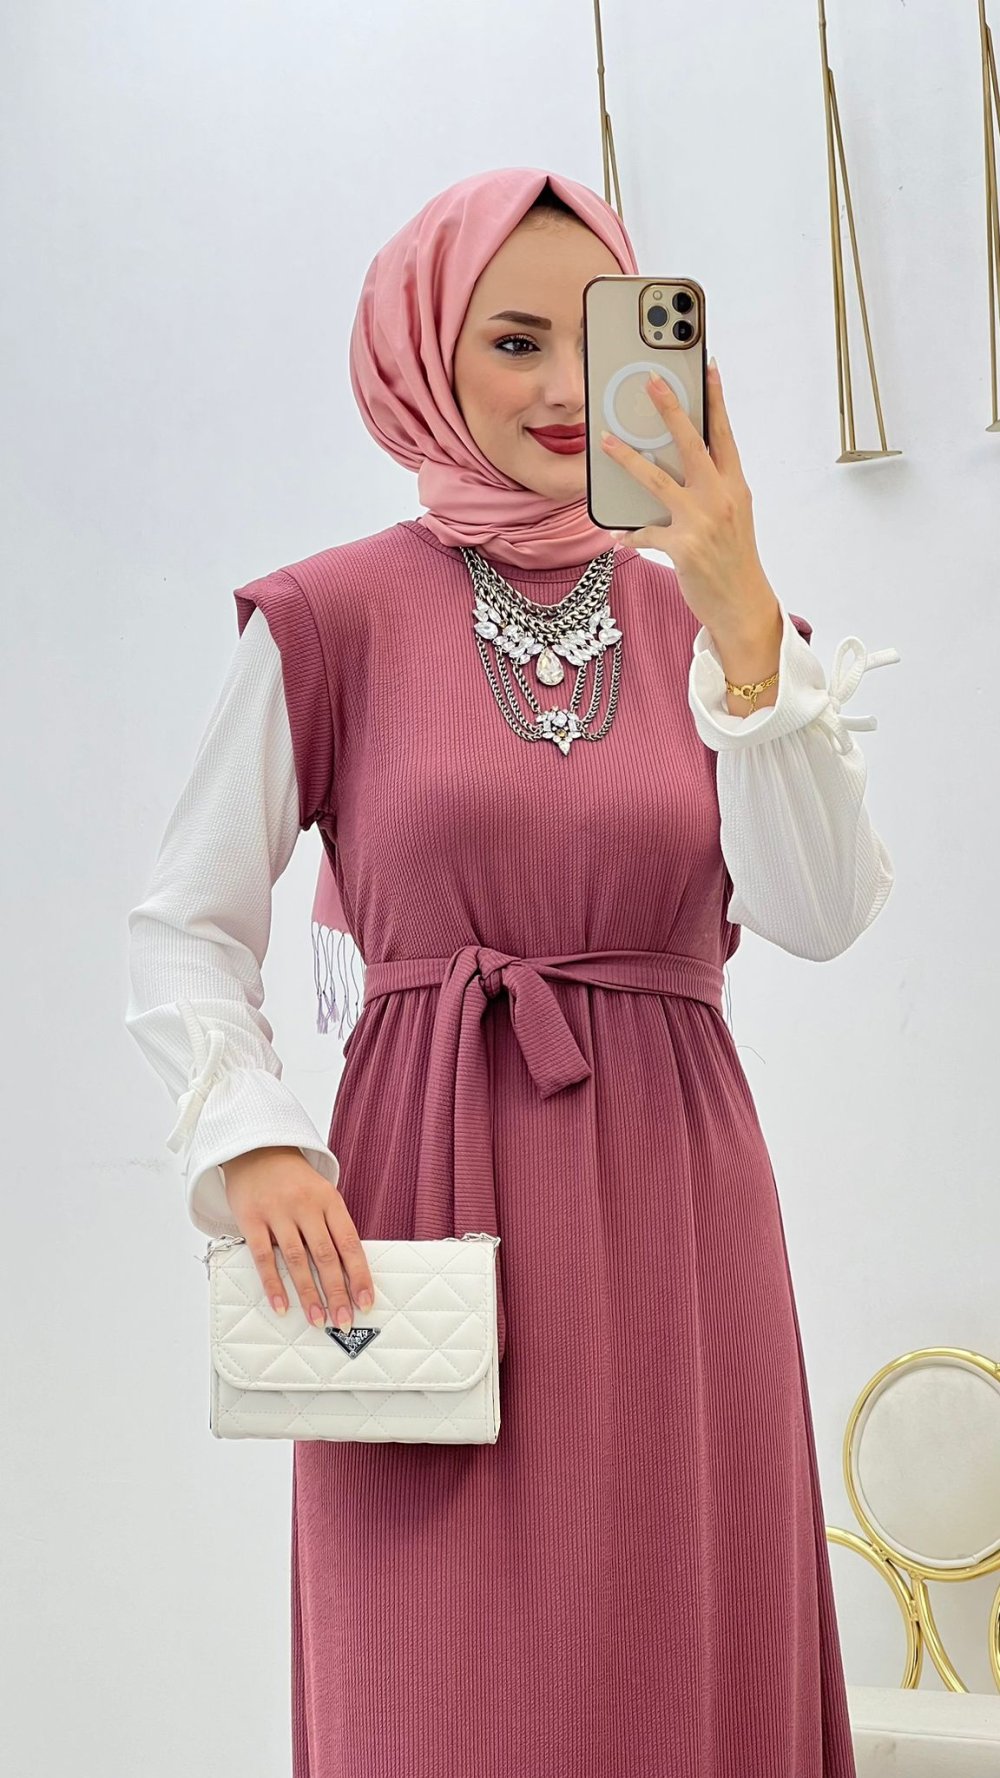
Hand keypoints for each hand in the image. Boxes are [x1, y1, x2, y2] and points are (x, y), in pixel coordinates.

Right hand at [221, 1146, 374, 1332]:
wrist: (256, 1149)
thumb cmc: (294, 1180)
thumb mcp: (322, 1194)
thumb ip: (333, 1228)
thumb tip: (349, 1274)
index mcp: (329, 1200)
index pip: (349, 1243)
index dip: (359, 1275)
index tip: (366, 1302)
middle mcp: (305, 1206)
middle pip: (325, 1256)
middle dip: (337, 1292)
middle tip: (344, 1321)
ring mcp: (277, 1212)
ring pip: (297, 1260)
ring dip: (308, 1294)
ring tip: (317, 1320)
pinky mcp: (251, 1219)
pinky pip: (263, 1257)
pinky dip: (274, 1284)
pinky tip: (282, 1306)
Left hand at [601, 362, 779, 643]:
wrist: (742, 605)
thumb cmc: (734, 559)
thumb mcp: (732, 516)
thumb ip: (712, 487)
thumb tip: (682, 463)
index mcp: (736, 486)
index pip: (724, 434)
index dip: (715, 400)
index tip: (707, 368)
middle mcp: (721, 498)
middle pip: (691, 443)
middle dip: (670, 408)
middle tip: (652, 380)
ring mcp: (701, 522)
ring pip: (657, 479)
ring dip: (627, 458)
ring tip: (606, 440)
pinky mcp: (682, 547)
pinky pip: (644, 532)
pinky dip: (629, 533)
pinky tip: (618, 534)